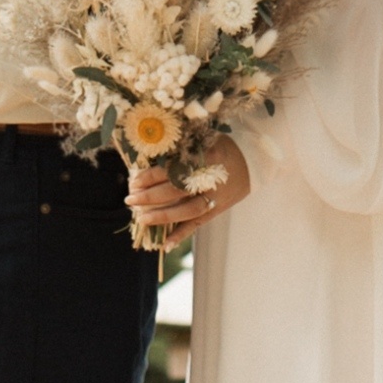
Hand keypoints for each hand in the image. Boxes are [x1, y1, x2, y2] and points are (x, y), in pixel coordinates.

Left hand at [130, 132, 249, 246]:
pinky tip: (165, 244)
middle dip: (150, 196)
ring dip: (162, 216)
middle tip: (130, 199)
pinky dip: (181, 235)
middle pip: (176, 190)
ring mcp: (215, 196)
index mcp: (204, 156)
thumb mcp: (202, 138)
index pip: (172, 168)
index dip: (151, 176)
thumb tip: (146, 158)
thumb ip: (180, 148)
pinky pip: (197, 224)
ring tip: (141, 218)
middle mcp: (210, 178)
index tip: (134, 180)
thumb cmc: (220, 146)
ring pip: (186, 210)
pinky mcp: (217, 209)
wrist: (253, 161)